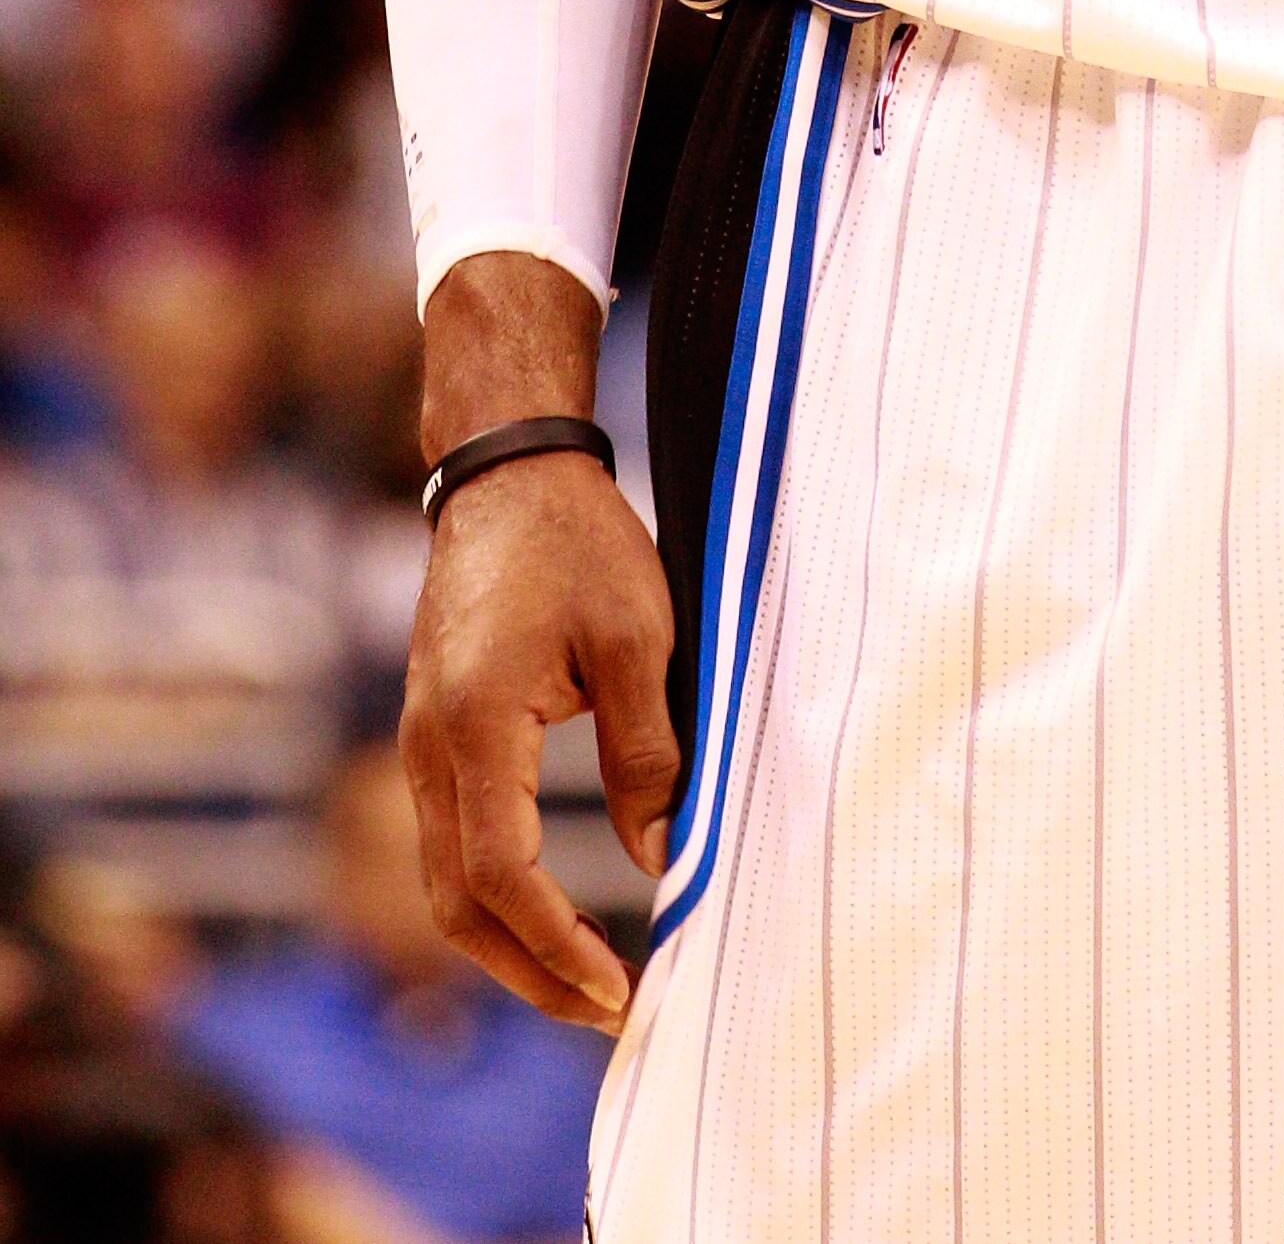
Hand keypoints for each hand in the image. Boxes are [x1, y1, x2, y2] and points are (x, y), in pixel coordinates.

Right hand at [400, 252, 677, 1032]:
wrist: (508, 472)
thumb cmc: (580, 542)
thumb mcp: (637, 638)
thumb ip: (646, 751)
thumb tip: (661, 857)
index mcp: (474, 725)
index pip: (499, 874)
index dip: (554, 944)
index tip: (616, 986)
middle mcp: (429, 747)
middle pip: (456, 903)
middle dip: (527, 971)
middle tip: (606, 1011)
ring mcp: (421, 743)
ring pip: (443, 883)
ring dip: (506, 945)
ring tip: (583, 983)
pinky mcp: (433, 734)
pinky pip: (447, 844)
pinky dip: (492, 898)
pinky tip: (546, 915)